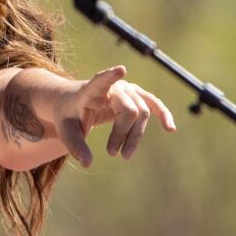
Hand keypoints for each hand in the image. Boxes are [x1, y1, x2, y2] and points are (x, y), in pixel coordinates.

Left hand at [34, 65, 175, 168]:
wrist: (73, 102)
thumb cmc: (67, 114)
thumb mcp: (65, 130)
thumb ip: (75, 145)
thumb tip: (87, 164)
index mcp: (91, 90)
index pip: (101, 81)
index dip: (110, 76)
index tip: (121, 70)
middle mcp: (112, 86)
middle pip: (129, 110)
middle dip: (122, 134)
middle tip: (111, 153)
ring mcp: (127, 89)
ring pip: (142, 112)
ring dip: (135, 136)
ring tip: (125, 155)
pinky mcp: (135, 96)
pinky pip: (153, 104)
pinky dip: (163, 115)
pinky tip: (170, 129)